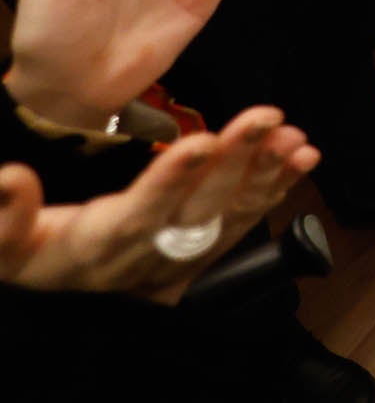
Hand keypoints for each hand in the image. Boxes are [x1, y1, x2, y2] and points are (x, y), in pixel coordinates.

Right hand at [0, 105, 318, 303]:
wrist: (67, 301)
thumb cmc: (35, 260)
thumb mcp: (6, 246)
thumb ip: (6, 217)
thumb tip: (11, 177)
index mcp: (101, 246)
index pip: (141, 212)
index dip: (172, 179)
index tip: (201, 141)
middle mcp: (151, 253)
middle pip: (199, 208)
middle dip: (236, 161)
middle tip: (265, 117)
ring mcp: (184, 255)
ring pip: (232, 213)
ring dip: (268, 173)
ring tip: (295, 139)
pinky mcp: (206, 251)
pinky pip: (247, 220)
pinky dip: (277, 188)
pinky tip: (302, 160)